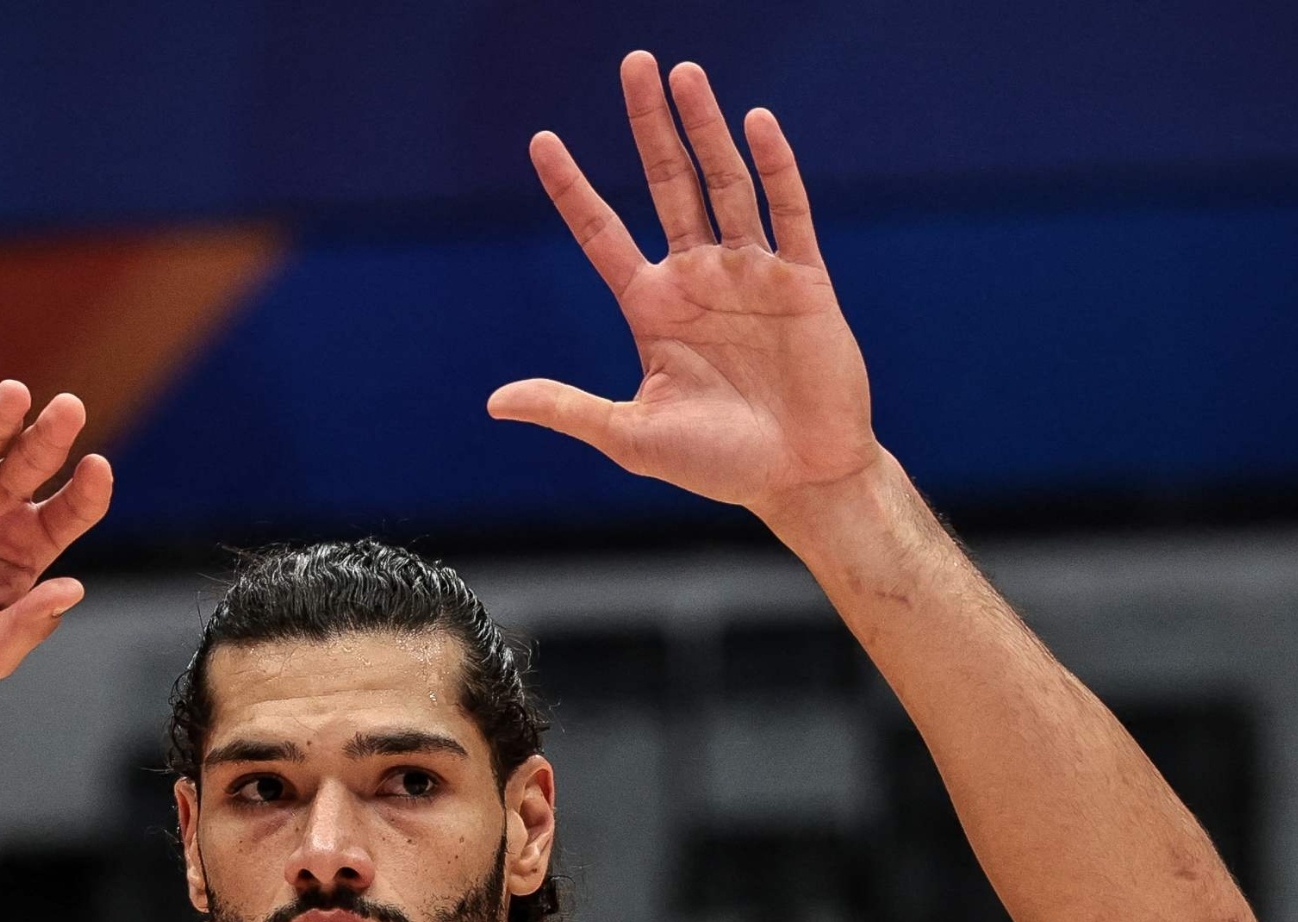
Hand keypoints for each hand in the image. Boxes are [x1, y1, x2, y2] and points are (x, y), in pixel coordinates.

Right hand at [0, 367, 114, 689]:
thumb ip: (28, 626)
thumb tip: (73, 590)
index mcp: (25, 547)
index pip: (71, 511)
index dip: (88, 491)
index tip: (97, 469)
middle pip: (33, 462)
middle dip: (52, 436)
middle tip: (70, 409)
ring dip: (0, 414)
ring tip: (14, 396)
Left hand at [490, 55, 877, 521]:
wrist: (800, 481)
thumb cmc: (719, 467)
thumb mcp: (632, 437)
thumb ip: (568, 408)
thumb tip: (495, 403)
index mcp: (654, 310)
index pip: (602, 234)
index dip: (572, 189)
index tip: (541, 141)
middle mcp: (699, 280)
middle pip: (667, 185)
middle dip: (650, 127)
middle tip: (635, 64)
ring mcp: (751, 274)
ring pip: (724, 184)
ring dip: (706, 130)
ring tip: (685, 74)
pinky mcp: (803, 280)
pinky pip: (787, 211)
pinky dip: (774, 167)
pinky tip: (756, 124)